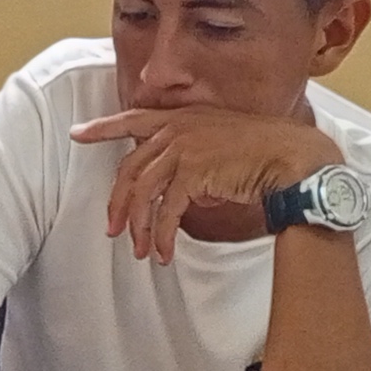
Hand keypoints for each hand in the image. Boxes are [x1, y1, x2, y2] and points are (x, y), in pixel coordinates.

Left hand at [68, 104, 342, 262]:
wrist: (293, 158)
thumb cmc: (264, 153)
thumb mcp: (219, 144)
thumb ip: (191, 158)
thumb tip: (176, 190)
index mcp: (182, 118)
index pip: (133, 119)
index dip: (103, 127)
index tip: (78, 133)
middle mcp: (178, 129)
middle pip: (130, 168)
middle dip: (118, 204)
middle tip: (114, 230)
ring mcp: (184, 147)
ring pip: (143, 192)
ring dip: (139, 227)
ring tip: (140, 251)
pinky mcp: (194, 171)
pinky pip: (166, 209)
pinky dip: (161, 235)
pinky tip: (163, 252)